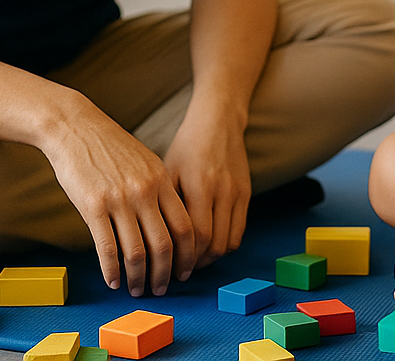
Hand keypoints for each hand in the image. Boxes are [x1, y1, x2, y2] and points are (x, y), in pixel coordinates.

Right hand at [40, 98, 196, 295]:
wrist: (74, 127)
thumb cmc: (109, 146)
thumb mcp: (145, 161)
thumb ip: (159, 188)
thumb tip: (168, 222)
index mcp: (161, 180)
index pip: (186, 226)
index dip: (188, 255)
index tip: (185, 271)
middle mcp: (145, 192)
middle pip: (165, 244)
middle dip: (165, 273)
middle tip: (162, 289)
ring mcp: (119, 200)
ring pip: (136, 251)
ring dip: (139, 277)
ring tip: (136, 289)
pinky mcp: (92, 206)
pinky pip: (107, 248)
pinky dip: (112, 270)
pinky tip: (113, 280)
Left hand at [161, 105, 251, 269]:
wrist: (219, 122)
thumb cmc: (186, 146)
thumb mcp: (168, 170)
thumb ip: (163, 204)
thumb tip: (147, 239)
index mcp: (199, 185)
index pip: (196, 236)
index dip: (182, 257)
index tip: (167, 268)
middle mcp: (222, 192)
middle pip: (213, 245)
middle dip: (194, 264)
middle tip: (177, 271)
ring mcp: (237, 194)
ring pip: (228, 243)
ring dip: (210, 258)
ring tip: (192, 262)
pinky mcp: (247, 195)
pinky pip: (239, 232)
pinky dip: (224, 246)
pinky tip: (208, 247)